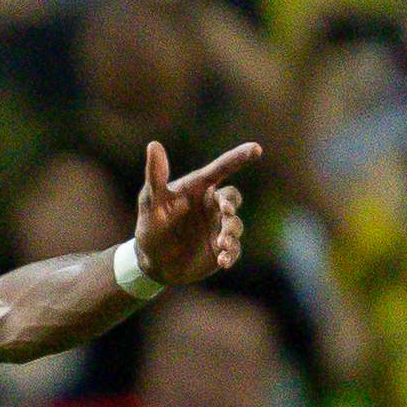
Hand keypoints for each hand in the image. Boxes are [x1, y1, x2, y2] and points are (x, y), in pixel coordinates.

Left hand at [133, 139, 259, 289]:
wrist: (153, 262)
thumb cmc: (151, 226)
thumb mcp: (151, 201)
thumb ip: (156, 176)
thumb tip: (154, 144)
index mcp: (199, 188)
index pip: (221, 169)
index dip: (238, 158)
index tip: (255, 149)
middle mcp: (212, 204)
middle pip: (232, 197)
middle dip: (231, 203)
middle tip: (225, 211)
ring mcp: (219, 226)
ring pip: (235, 224)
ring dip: (230, 232)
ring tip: (220, 243)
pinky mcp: (222, 247)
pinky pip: (234, 248)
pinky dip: (231, 253)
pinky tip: (223, 261)